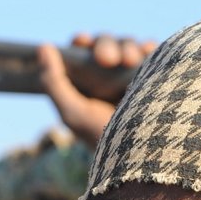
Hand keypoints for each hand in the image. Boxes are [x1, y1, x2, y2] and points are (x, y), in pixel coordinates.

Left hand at [37, 34, 155, 146]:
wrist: (142, 157)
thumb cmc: (105, 140)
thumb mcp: (73, 114)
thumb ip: (54, 82)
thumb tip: (44, 48)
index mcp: (88, 83)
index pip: (82, 52)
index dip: (81, 42)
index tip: (82, 41)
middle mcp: (111, 77)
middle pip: (106, 44)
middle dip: (106, 46)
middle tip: (108, 60)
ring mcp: (135, 75)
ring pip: (129, 46)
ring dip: (128, 47)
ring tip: (132, 62)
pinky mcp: (156, 77)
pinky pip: (153, 53)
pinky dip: (150, 48)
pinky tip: (148, 51)